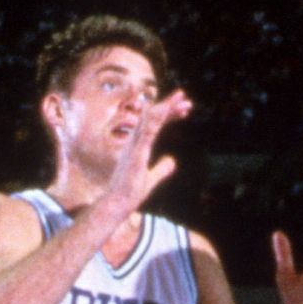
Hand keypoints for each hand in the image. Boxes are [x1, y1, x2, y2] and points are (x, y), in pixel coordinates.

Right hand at [87, 90, 194, 234]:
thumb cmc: (130, 193)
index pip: (155, 125)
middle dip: (169, 106)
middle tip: (186, 98)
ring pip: (149, 120)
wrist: (117, 205)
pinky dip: (155, 121)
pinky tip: (165, 111)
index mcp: (138, 146)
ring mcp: (134, 147)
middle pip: (153, 118)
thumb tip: (172, 161)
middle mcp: (134, 142)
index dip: (169, 115)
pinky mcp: (135, 155)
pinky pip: (146, 134)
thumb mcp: (152, 179)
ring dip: (165, 108)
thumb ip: (162, 169)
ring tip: (181, 98)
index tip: (184, 109)